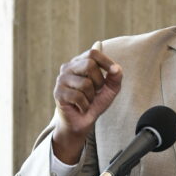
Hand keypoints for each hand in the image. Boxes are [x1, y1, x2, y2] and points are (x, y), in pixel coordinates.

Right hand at [52, 48, 122, 162]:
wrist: (82, 122)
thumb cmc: (94, 102)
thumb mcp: (110, 89)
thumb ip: (116, 78)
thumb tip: (117, 68)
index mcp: (79, 62)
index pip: (93, 53)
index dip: (106, 61)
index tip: (114, 72)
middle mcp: (68, 68)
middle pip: (89, 64)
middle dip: (99, 81)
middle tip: (96, 91)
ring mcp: (61, 80)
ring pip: (85, 83)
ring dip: (91, 96)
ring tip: (87, 100)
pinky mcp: (58, 93)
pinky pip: (78, 97)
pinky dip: (85, 105)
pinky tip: (81, 107)